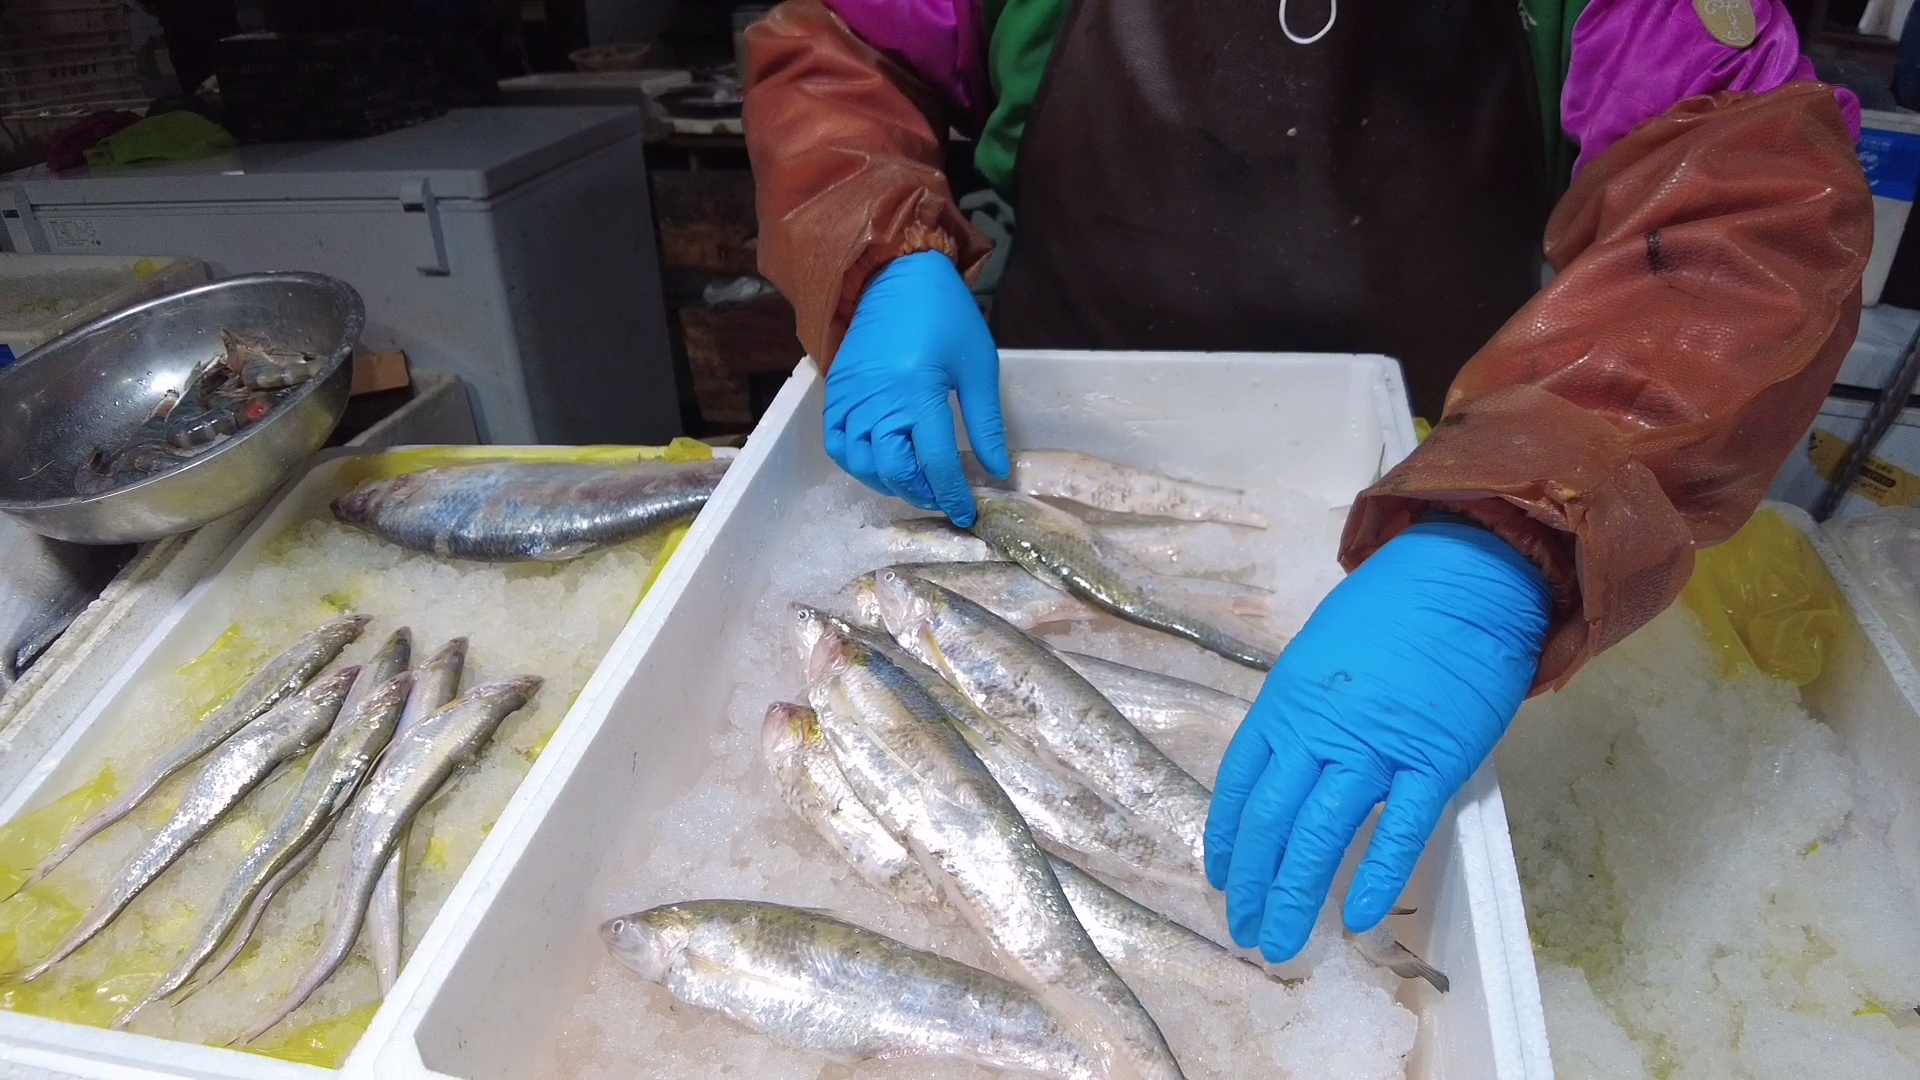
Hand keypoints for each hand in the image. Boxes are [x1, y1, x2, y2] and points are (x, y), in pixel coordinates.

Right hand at [823, 251, 1009, 526]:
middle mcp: (879, 400)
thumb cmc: (946, 316)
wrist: (897, 274)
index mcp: (919, 391)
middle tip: (943, 497)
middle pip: (894, 469)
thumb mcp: (978, 366)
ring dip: (889, 483)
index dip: (953, 493)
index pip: (935, 461)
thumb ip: (986, 423)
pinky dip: (856, 463)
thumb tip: (997, 472)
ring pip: (862, 463)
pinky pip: (837, 443)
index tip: (967, 512)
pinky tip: (881, 464)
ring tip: (916, 484)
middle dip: (922, 493)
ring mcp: (852, 398)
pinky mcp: (835, 393)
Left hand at [1204, 520, 1550, 960]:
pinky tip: (1356, 919)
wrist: (1461, 579)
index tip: (1222, 881)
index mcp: (1286, 703)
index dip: (1227, 841)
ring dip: (1296, 896)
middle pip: (1272, 822)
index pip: (1240, 786)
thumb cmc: (1389, 612)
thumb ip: (1298, 714)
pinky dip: (1375, 878)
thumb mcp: (1315, 656)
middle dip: (1253, 884)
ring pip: (1322, 836)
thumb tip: (1282, 767)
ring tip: (1282, 942)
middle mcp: (1320, 730)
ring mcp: (1376, 748)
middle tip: (1246, 931)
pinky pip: (1399, 832)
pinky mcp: (1433, 762)